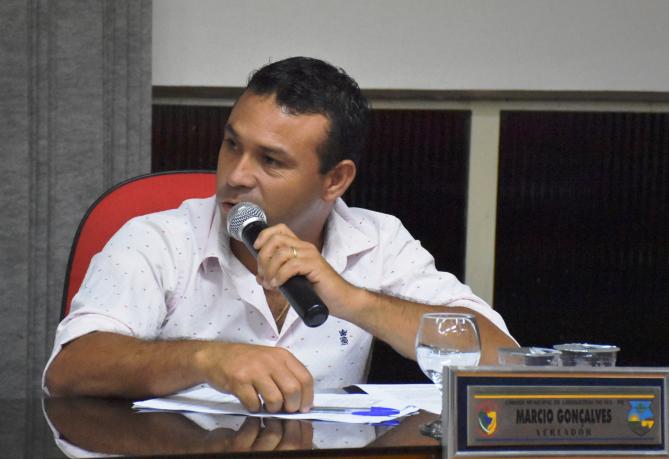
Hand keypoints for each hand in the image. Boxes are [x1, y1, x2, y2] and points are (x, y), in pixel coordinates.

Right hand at [196, 342, 312, 412]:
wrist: (216, 356)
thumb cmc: (246, 361)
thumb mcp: (271, 359)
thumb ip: (286, 374)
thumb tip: (302, 399)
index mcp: (282, 355)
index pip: (305, 378)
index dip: (307, 397)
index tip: (304, 407)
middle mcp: (270, 361)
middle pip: (293, 390)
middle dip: (292, 406)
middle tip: (286, 410)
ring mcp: (254, 370)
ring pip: (275, 399)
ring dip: (273, 409)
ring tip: (268, 407)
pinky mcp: (239, 381)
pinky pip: (254, 403)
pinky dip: (255, 409)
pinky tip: (252, 404)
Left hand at [253, 223, 356, 314]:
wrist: (341, 299)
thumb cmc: (319, 291)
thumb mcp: (294, 281)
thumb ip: (278, 276)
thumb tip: (260, 277)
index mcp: (300, 247)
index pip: (280, 229)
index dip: (264, 236)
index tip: (256, 249)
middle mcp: (305, 247)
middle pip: (276, 240)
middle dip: (263, 258)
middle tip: (263, 275)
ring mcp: (310, 255)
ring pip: (281, 253)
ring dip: (270, 270)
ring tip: (270, 284)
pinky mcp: (315, 266)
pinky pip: (291, 265)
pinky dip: (280, 275)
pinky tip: (278, 284)